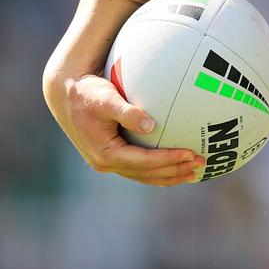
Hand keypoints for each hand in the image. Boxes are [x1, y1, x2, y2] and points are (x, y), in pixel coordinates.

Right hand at [47, 72, 203, 185]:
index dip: (168, 159)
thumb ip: (126, 112)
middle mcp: (105, 163)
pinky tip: (177, 167)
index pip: (144, 162)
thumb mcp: (106, 99)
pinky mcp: (112, 156)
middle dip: (175, 171)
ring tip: (195, 172)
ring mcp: (108, 162)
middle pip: (147, 173)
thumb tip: (150, 124)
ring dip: (169, 175)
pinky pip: (139, 168)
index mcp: (105, 153)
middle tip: (201, 163)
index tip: (191, 153)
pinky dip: (158, 170)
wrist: (67, 94)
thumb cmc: (88, 93)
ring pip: (144, 175)